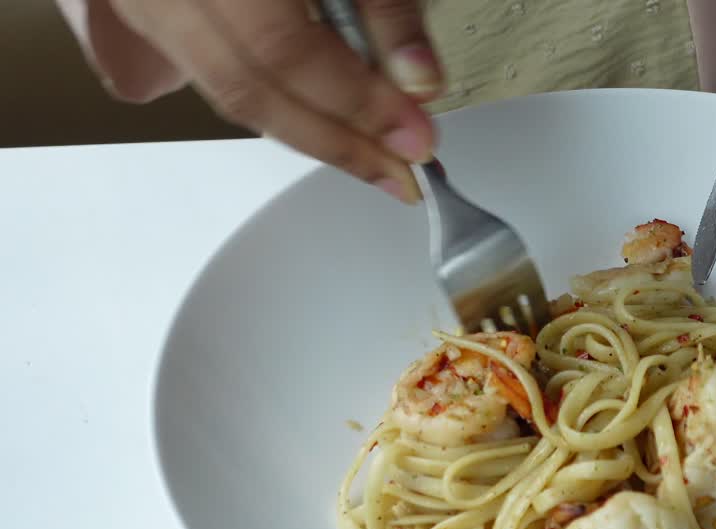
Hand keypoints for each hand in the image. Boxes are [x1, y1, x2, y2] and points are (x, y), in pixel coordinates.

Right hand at [61, 0, 441, 203]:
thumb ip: (382, 6)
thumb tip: (418, 83)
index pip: (284, 50)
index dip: (356, 103)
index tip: (417, 139)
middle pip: (250, 90)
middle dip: (336, 142)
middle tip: (402, 172)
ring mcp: (146, 3)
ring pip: (228, 92)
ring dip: (310, 134)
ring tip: (375, 158)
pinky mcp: (153, 14)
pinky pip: (216, 74)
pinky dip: (279, 103)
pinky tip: (330, 122)